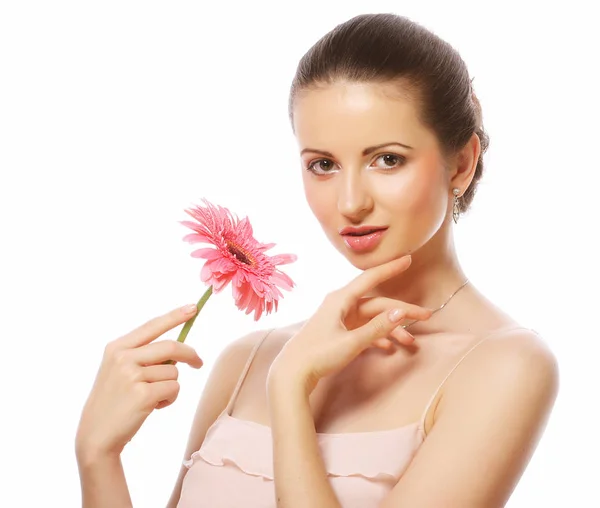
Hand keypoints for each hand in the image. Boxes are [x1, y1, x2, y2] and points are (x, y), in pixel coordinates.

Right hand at [75, 304, 203, 461]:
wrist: (96, 435)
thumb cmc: (114, 402)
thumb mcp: (119, 371)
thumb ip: (143, 356)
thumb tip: (178, 351)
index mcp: (117, 347)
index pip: (152, 326)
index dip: (175, 316)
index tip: (193, 308)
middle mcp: (123, 357)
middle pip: (171, 346)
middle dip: (190, 354)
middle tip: (198, 363)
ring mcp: (132, 375)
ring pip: (174, 372)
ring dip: (171, 386)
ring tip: (153, 398)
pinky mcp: (143, 394)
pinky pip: (174, 388)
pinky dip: (170, 398)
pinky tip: (153, 407)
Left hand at [267, 255, 432, 394]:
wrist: (292, 373)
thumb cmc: (318, 355)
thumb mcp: (351, 342)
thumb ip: (377, 327)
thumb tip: (401, 311)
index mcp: (340, 300)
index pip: (370, 279)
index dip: (390, 269)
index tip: (408, 259)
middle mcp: (340, 305)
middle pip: (377, 304)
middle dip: (402, 312)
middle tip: (426, 317)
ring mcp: (339, 319)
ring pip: (372, 319)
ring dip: (391, 329)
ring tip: (410, 342)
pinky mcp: (338, 332)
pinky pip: (363, 330)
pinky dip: (377, 337)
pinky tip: (390, 347)